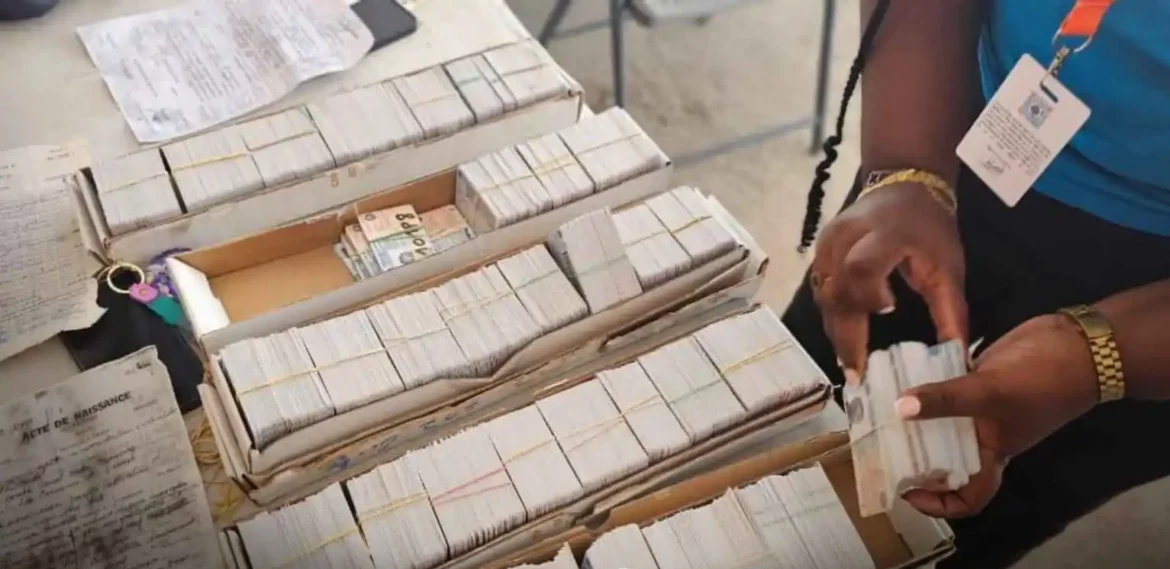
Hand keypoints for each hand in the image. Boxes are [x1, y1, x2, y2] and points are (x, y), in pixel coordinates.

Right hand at [810, 182, 966, 375]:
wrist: (903, 186)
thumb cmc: (930, 229)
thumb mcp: (949, 267)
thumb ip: (951, 312)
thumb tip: (958, 359)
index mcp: (884, 234)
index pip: (862, 265)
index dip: (868, 293)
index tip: (886, 314)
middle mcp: (847, 236)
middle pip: (836, 287)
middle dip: (845, 332)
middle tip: (855, 372)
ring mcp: (828, 241)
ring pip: (823, 293)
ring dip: (835, 329)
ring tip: (848, 363)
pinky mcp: (820, 250)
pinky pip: (820, 289)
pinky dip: (832, 316)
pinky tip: (843, 340)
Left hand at [896, 313, 1100, 517]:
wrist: (1079, 343)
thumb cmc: (1043, 381)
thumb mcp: (990, 393)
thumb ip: (946, 401)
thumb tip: (899, 410)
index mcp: (992, 454)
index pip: (968, 496)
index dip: (938, 503)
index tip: (906, 491)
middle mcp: (983, 436)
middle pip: (943, 457)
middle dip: (913, 453)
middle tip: (876, 442)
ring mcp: (980, 407)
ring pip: (940, 420)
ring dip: (914, 416)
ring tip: (878, 407)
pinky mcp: (978, 379)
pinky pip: (945, 389)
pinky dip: (926, 385)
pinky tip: (900, 373)